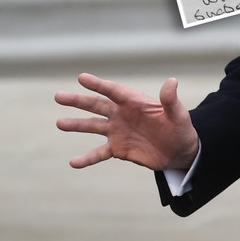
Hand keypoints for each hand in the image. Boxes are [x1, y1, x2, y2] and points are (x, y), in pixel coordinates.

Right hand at [55, 73, 198, 170]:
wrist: (180, 151)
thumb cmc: (181, 129)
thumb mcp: (178, 115)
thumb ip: (171, 100)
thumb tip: (171, 81)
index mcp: (136, 103)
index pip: (114, 91)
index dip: (98, 85)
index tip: (81, 78)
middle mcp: (123, 115)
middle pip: (97, 105)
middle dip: (78, 101)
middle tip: (58, 96)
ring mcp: (119, 131)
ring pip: (93, 126)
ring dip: (76, 125)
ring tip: (59, 123)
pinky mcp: (118, 149)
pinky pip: (98, 153)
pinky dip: (86, 158)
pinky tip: (73, 162)